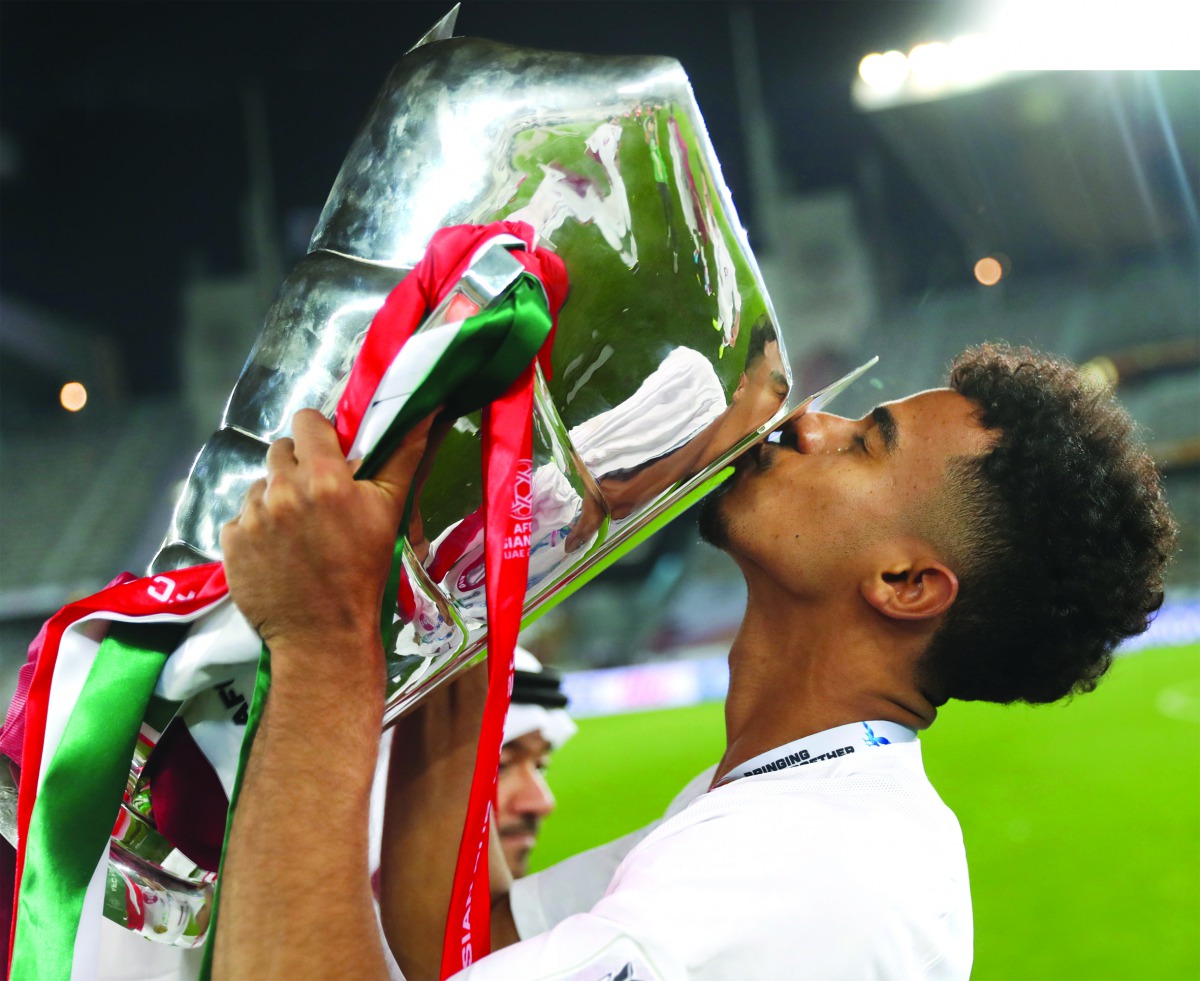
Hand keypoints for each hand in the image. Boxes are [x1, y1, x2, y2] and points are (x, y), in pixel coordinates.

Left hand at [220, 409, 434, 666]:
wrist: (323, 635)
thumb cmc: (364, 573)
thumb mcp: (390, 512)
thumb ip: (402, 457)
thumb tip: (424, 412)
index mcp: (323, 477)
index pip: (307, 421)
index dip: (320, 434)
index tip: (330, 456)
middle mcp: (281, 490)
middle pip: (281, 450)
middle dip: (299, 466)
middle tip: (319, 498)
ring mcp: (251, 517)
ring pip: (260, 484)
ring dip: (277, 497)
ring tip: (298, 529)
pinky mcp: (230, 542)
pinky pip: (241, 516)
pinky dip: (257, 527)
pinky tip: (277, 550)